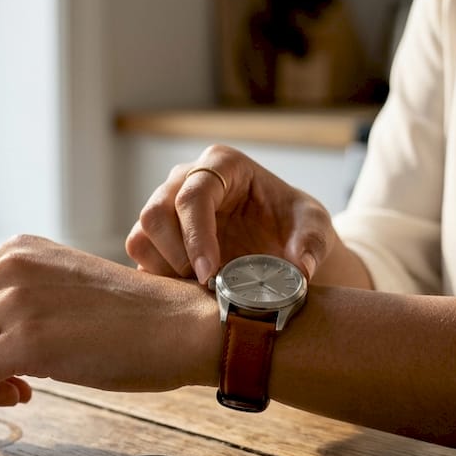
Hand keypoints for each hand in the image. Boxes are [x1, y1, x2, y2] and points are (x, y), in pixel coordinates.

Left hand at [0, 235, 221, 405]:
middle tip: (11, 379)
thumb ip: (24, 297)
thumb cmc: (136, 316)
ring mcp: (15, 303)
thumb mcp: (67, 286)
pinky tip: (24, 396)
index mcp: (19, 250)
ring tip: (19, 389)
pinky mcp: (25, 342)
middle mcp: (10, 267)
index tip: (9, 357)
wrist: (180, 326)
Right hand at [126, 144, 337, 283]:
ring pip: (141, 236)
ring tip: (199, 288)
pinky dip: (159, 279)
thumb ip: (312, 243)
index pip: (192, 195)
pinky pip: (142, 256)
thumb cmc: (293, 223)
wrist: (282, 239)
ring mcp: (167, 206)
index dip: (195, 236)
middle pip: (154, 212)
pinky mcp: (158, 236)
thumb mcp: (314, 226)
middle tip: (206, 284)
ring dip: (165, 269)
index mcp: (222, 164)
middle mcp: (185, 179)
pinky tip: (188, 291)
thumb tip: (302, 269)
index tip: (210, 273)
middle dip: (176, 255)